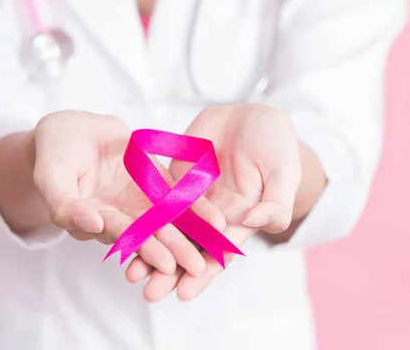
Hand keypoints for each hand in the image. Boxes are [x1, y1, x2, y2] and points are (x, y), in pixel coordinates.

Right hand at [32, 110, 223, 275]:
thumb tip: (92, 224)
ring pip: (169, 219)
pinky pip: (177, 195)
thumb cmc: (54, 153)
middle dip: (175, 251)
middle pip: (151, 235)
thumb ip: (66, 204)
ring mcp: (139, 200)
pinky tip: (216, 217)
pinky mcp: (154, 182)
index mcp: (95, 220)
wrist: (72, 128)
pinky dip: (196, 205)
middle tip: (198, 267)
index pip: (123, 237)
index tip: (167, 264)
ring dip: (192, 232)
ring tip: (216, 243)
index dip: (145, 249)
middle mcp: (121, 216)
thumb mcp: (50, 176)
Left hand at [124, 104, 301, 300]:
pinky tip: (125, 229)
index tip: (184, 293)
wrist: (254, 116)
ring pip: (169, 228)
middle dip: (170, 272)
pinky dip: (144, 215)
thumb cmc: (277, 145)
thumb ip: (275, 202)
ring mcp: (194, 196)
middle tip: (149, 293)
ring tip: (130, 272)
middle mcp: (214, 214)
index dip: (202, 273)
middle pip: (190, 248)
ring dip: (151, 249)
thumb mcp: (285, 173)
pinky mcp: (178, 177)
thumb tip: (253, 222)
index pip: (219, 253)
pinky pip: (158, 197)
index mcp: (240, 220)